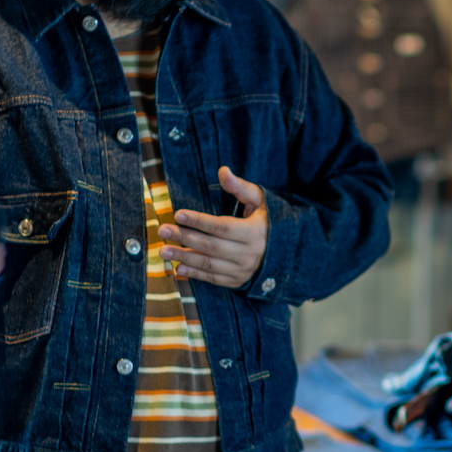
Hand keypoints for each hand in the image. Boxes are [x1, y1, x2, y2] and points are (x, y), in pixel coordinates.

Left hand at [161, 166, 268, 287]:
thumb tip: (223, 170)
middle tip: (162, 230)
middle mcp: (249, 253)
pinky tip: (178, 268)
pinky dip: (195, 274)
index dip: (198, 221)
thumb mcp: (260, 201)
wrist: (289, 251)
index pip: (221, 226)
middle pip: (211, 245)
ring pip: (209, 263)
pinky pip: (214, 278)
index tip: (178, 213)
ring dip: (184, 257)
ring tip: (163, 250)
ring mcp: (243, 269)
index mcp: (255, 232)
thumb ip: (240, 187)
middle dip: (184, 237)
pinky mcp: (238, 281)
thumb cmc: (269, 221)